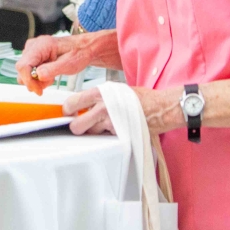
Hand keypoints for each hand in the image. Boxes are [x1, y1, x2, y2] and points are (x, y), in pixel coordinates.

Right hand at [17, 34, 94, 94]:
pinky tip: (48, 75)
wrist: (82, 49)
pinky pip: (28, 71)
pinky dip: (37, 78)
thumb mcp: (69, 64)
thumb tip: (38, 75)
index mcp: (41, 45)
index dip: (28, 80)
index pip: (23, 65)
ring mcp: (31, 50)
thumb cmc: (78, 54)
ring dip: (36, 80)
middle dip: (34, 81)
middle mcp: (33, 46)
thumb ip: (53, 69)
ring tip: (51, 77)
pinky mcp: (33, 56)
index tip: (39, 91)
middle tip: (50, 81)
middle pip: (22, 70)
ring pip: (24, 72)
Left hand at [63, 86, 183, 135]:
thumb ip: (98, 97)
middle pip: (76, 125)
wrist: (161, 107)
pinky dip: (107, 138)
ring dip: (94, 133)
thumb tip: (82, 105)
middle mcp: (103, 108)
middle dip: (77, 126)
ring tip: (103, 126)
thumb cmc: (140, 98)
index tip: (69, 113)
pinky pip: (105, 140)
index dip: (68, 110)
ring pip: (90, 135)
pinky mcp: (118, 136)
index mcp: (100, 93)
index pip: (72, 103)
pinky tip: (114, 131)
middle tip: (82, 124)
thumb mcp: (115, 89)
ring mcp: (110, 123)